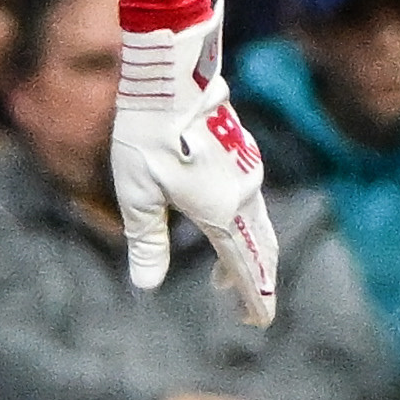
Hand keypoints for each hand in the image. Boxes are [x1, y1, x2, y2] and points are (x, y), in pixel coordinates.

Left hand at [109, 4, 278, 326]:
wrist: (170, 76)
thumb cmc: (147, 136)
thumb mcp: (137, 196)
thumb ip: (146, 242)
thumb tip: (147, 285)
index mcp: (221, 212)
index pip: (243, 268)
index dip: (252, 299)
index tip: (257, 323)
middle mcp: (244, 194)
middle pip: (261, 250)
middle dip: (254, 284)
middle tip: (247, 312)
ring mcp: (249, 171)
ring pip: (258, 225)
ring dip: (245, 256)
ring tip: (221, 281)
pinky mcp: (244, 152)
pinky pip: (251, 202)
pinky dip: (243, 228)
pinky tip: (220, 227)